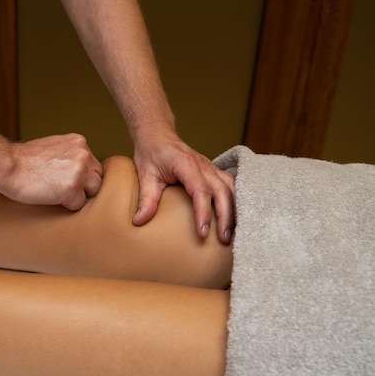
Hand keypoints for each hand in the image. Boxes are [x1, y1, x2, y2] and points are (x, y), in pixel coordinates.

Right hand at [5, 133, 102, 210]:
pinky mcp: (72, 188)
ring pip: (93, 191)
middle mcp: (83, 154)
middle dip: (84, 185)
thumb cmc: (23, 160)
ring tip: (59, 193)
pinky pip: (79, 205)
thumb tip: (80, 169)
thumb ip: (70, 155)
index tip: (65, 178)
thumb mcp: (53, 147)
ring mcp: (79, 171)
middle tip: (63, 188)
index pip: (93, 164)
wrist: (8, 165)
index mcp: (79, 142)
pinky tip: (52, 197)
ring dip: (79, 195)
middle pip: (97, 177)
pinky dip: (67, 205)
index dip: (81, 175)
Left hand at [132, 129, 234, 243]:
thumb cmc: (152, 153)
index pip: (200, 190)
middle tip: (224, 240)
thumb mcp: (145, 175)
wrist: (158, 135)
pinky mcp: (214, 172)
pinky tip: (236, 217)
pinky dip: (236, 201)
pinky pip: (231, 185)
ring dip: (234, 210)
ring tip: (232, 233)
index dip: (203, 213)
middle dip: (225, 217)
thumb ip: (146, 198)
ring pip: (231, 188)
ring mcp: (211, 167)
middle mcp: (204, 165)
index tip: (203, 233)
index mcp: (186, 164)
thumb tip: (138, 221)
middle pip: (222, 191)